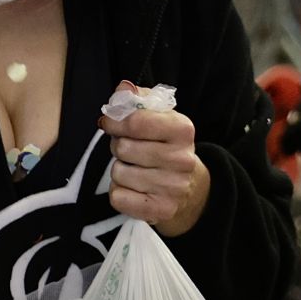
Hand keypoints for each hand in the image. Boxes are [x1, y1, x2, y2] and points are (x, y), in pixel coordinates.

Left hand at [97, 83, 210, 237]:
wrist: (190, 189)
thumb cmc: (166, 146)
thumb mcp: (160, 117)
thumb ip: (139, 99)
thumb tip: (123, 88)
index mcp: (183, 130)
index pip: (136, 121)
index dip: (115, 121)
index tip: (109, 123)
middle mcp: (182, 160)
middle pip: (123, 148)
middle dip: (118, 146)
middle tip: (127, 149)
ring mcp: (173, 188)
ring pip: (118, 173)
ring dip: (119, 170)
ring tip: (133, 169)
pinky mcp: (161, 211)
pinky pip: (118, 197)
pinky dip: (119, 192)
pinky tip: (133, 188)